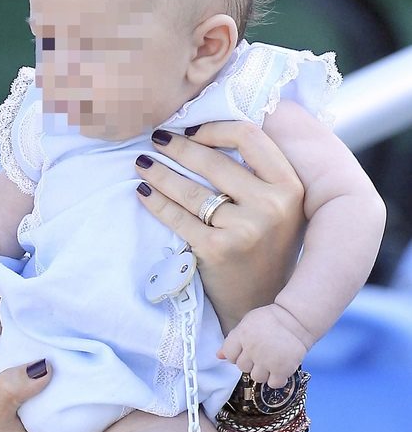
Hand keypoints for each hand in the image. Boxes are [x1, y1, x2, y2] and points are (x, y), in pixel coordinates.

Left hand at [135, 122, 304, 331]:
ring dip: (160, 172)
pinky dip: (156, 202)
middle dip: (179, 147)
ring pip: (192, 190)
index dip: (216, 128)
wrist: (260, 303)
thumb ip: (262, 173)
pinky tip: (143, 191)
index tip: (193, 130)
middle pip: (214, 162)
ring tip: (142, 163)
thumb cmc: (266, 248)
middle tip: (157, 139)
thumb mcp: (283, 207)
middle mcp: (271, 206)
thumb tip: (218, 130)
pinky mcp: (217, 250)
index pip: (251, 137)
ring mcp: (244, 229)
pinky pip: (178, 218)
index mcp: (290, 187)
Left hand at [219, 302, 314, 386]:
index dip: (237, 354)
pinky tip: (280, 370)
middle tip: (263, 353)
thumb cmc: (271, 320)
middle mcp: (252, 349)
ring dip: (263, 372)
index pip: (229, 355)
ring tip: (272, 361)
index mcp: (242, 336)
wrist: (298, 319)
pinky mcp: (282, 368)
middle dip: (251, 362)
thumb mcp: (247, 324)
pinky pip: (273, 383)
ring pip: (257, 377)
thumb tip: (219, 356)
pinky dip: (277, 379)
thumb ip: (233, 340)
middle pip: (242, 367)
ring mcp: (267, 360)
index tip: (247, 350)